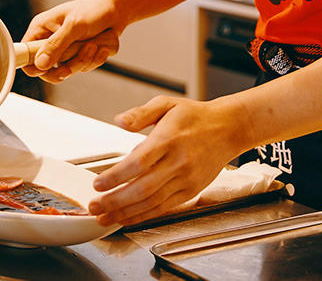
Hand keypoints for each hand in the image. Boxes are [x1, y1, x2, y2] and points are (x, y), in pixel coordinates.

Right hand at [21, 0, 121, 83]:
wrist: (118, 9)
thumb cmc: (95, 9)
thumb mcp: (74, 25)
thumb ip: (56, 45)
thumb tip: (40, 64)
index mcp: (41, 29)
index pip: (25, 55)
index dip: (34, 66)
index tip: (50, 66)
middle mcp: (50, 40)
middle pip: (46, 71)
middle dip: (67, 65)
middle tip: (81, 52)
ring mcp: (65, 50)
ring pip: (67, 71)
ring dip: (85, 60)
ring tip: (94, 43)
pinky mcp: (78, 55)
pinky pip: (83, 69)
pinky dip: (95, 60)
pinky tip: (101, 46)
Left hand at [87, 96, 249, 226]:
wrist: (227, 129)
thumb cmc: (195, 116)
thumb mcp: (167, 104)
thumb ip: (141, 113)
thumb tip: (119, 121)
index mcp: (169, 138)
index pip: (139, 162)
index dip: (117, 176)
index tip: (98, 183)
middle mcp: (178, 161)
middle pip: (143, 188)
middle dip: (115, 200)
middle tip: (94, 206)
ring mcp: (186, 179)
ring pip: (152, 202)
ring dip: (125, 213)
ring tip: (104, 217)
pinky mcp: (190, 191)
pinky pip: (164, 208)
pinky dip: (143, 216)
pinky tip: (127, 218)